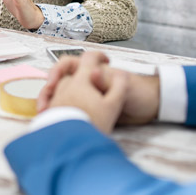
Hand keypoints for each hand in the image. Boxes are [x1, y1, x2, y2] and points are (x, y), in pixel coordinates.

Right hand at [38, 51, 160, 126]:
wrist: (152, 108)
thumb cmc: (139, 90)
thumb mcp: (122, 84)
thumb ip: (106, 79)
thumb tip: (91, 73)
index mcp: (90, 71)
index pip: (66, 65)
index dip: (56, 72)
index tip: (52, 84)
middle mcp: (85, 83)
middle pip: (58, 84)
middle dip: (47, 94)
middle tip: (43, 108)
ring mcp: (86, 98)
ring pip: (61, 100)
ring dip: (52, 108)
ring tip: (46, 120)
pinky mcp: (89, 112)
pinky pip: (70, 113)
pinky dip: (62, 119)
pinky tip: (58, 128)